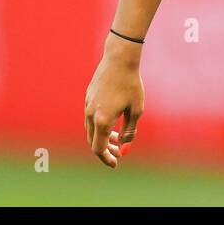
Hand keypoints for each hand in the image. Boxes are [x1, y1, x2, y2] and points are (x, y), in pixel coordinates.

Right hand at [84, 42, 143, 168]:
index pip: (99, 148)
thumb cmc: (131, 84)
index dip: (106, 158)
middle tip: (119, 152)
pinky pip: (90, 117)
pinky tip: (112, 120)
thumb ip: (130, 129)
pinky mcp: (87, 96)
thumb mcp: (136, 109)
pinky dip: (99, 125)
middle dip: (105, 149)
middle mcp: (91, 114)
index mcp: (102, 120)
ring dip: (103, 136)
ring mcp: (87, 105)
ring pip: (91, 129)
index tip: (116, 163)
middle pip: (92, 140)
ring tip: (118, 137)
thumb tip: (125, 144)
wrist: (119, 60)